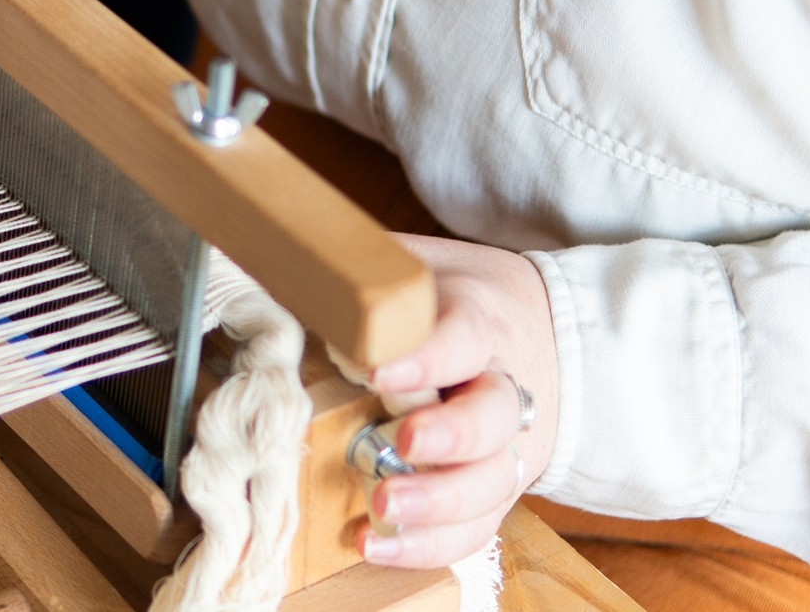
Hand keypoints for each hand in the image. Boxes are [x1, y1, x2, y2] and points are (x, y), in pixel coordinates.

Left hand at [360, 234, 559, 568]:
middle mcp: (500, 385)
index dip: (428, 355)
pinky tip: (377, 545)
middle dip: (449, 436)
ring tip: (384, 507)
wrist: (540, 329)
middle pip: (492, 417)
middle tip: (403, 443)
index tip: (380, 369)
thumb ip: (358, 269)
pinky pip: (475, 526)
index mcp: (479, 319)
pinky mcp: (494, 489)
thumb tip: (269, 263)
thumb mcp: (414, 264)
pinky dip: (429, 544)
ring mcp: (504, 444)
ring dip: (438, 503)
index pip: (465, 336)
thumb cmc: (453, 297)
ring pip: (491, 482)